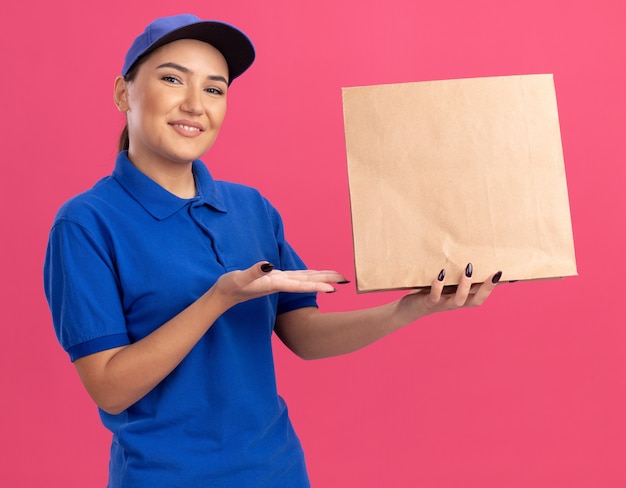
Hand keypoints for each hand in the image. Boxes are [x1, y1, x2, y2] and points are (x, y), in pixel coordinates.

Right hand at [212, 261, 347, 309]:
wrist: (222, 297)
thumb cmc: (229, 287)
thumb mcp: (239, 278)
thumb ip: (254, 272)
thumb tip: (268, 265)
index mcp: (275, 284)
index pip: (300, 285)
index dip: (317, 286)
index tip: (334, 289)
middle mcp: (280, 284)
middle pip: (308, 282)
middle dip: (327, 280)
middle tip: (346, 279)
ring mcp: (278, 282)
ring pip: (305, 279)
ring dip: (321, 277)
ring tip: (337, 277)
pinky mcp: (274, 279)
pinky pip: (297, 277)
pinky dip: (309, 276)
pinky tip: (314, 275)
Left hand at [396, 264, 500, 320]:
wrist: (409, 308)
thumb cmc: (429, 292)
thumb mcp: (444, 282)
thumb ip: (454, 274)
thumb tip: (465, 254)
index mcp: (461, 298)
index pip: (481, 295)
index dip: (492, 287)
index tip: (501, 272)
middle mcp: (455, 303)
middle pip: (476, 301)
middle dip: (486, 288)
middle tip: (494, 274)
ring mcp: (442, 304)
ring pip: (458, 300)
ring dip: (465, 286)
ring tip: (467, 270)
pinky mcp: (428, 303)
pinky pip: (435, 297)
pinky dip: (438, 286)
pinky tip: (440, 274)